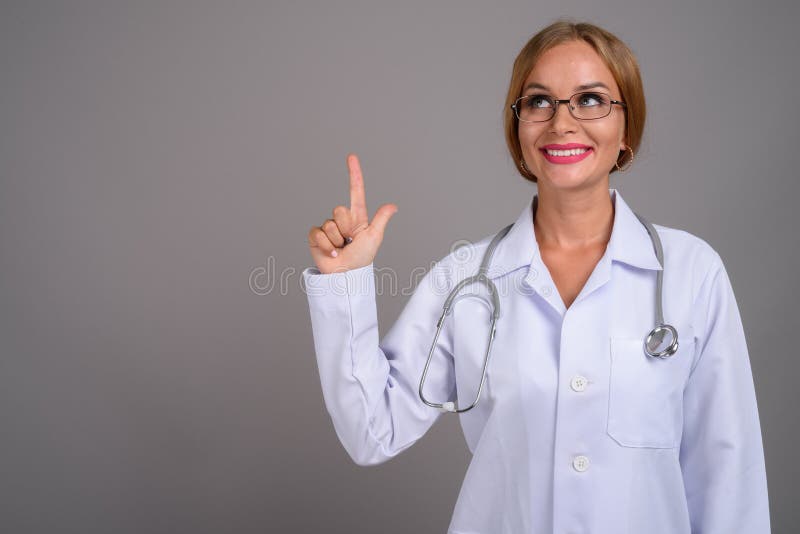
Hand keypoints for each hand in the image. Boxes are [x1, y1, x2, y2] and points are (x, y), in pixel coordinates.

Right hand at [308, 153, 397, 273]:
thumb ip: (380, 219)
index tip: (351, 156)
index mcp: (357, 217)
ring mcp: (328, 227)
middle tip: (350, 241)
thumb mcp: (373, 237)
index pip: (355, 191)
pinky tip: (331, 253)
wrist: (345, 275)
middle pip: (340, 210)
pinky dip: (326, 245)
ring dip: (336, 240)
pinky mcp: (316, 236)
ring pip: (329, 224)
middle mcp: (341, 220)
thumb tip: (393, 206)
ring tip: (341, 249)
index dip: (354, 173)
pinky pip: (318, 233)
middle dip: (345, 227)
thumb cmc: (362, 258)